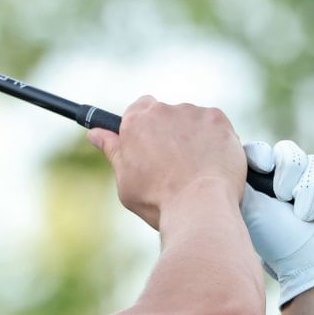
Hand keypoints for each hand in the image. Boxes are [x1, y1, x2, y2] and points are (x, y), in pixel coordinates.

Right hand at [88, 96, 244, 229]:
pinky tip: (210, 163)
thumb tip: (95, 134)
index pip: (138, 108)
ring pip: (191, 120)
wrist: (199, 206)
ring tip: (194, 170)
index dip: (144, 126)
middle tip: (172, 164)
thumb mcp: (125, 179)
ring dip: (192, 137)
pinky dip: (214, 140)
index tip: (148, 142)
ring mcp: (192, 113)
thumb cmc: (158, 200)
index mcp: (136, 122)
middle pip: (166, 115)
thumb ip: (113, 151)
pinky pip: (214, 125)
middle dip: (169, 134)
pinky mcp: (218, 119)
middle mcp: (163, 111)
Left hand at [240, 140, 313, 305]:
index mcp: (261, 185)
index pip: (260, 151)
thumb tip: (228, 161)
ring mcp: (313, 186)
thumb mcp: (252, 211)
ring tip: (304, 217)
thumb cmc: (279, 243)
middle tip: (283, 197)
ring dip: (310, 191)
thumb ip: (241, 182)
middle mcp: (286, 182)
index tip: (264, 167)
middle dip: (289, 172)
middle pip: (289, 151)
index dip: (262, 153)